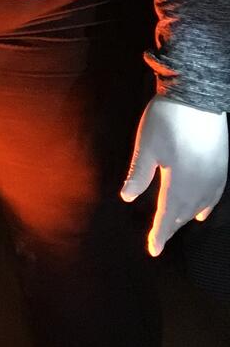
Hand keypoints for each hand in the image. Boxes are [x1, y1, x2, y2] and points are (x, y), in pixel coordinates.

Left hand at [121, 95, 228, 256]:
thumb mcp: (146, 147)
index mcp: (179, 184)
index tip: (153, 250)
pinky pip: (215, 194)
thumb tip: (127, 197)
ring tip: (178, 225)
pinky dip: (207, 205)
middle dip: (172, 227)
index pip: (167, 217)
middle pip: (185, 214)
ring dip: (188, 217)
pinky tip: (203, 208)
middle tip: (160, 239)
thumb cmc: (167, 120)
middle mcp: (201, 186)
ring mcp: (215, 176)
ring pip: (201, 205)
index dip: (159, 234)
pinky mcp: (222, 165)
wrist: (198, 96)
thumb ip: (138, 174)